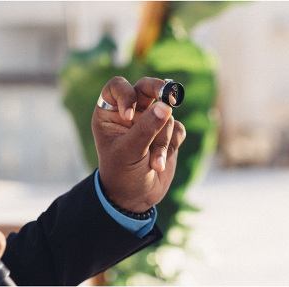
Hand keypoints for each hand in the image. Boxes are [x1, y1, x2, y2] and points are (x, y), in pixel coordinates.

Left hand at [93, 76, 186, 212]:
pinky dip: (172, 146)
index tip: (130, 117)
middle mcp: (131, 112)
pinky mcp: (168, 135)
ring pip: (166, 116)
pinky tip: (160, 162)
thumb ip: (146, 128)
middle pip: (147, 88)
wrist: (136, 198)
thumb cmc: (122, 174)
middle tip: (171, 97)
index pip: (118, 87)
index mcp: (110, 112)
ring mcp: (150, 122)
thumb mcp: (129, 152)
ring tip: (154, 163)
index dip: (127, 96)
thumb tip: (166, 106)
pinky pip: (178, 130)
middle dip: (161, 91)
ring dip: (162, 141)